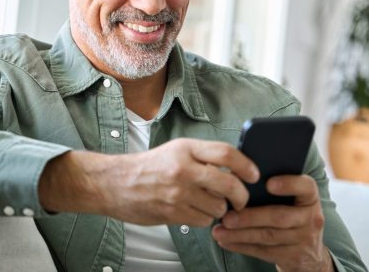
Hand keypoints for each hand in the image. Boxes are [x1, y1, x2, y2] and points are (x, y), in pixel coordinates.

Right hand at [38, 138, 259, 226]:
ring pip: (218, 206)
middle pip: (229, 184)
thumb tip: (235, 168)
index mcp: (186, 148)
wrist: (114, 183)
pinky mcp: (172, 212)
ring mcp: (178, 192)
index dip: (246, 165)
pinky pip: (203, 220)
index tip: (254, 174)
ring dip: (219, 209)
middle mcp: (183, 169)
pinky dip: (204, 218)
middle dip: (241, 196)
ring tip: (209, 203)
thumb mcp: (176, 151)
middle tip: (242, 199)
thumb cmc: (148, 167)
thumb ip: (202, 156)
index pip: (226, 153)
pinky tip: (194, 211)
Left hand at [211, 174, 332, 271]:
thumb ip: (274, 189)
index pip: (306, 187)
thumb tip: (239, 177)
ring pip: (268, 236)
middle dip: (250, 217)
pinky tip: (226, 241)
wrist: (310, 253)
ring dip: (240, 234)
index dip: (289, 184)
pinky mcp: (293, 257)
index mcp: (310, 197)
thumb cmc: (292, 214)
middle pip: (280, 217)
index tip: (268, 183)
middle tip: (227, 217)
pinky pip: (264, 252)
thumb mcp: (293, 200)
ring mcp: (304, 239)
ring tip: (220, 230)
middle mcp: (311, 218)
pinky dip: (242, 246)